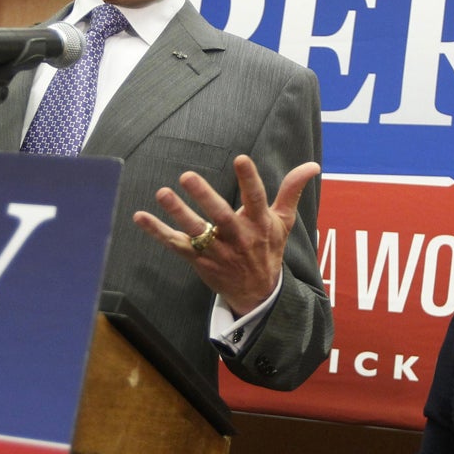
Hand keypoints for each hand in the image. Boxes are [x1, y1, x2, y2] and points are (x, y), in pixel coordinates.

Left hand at [133, 154, 320, 315]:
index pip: (255, 198)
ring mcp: (216, 250)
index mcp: (259, 224)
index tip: (241, 159)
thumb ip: (292, 191)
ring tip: (162, 193)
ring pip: (196, 231)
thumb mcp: (283, 222)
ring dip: (177, 212)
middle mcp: (238, 237)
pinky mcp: (199, 260)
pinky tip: (140, 216)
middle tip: (187, 176)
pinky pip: (175, 245)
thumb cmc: (268, 249)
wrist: (257, 294)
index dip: (249, 179)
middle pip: (220, 216)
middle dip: (204, 196)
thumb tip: (313, 166)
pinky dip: (157, 232)